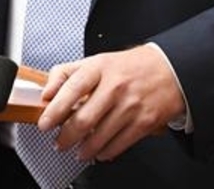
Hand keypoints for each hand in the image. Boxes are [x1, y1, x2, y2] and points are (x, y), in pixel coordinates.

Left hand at [37, 45, 184, 163]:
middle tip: (59, 142)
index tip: (45, 123)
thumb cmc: (129, 67)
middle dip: (66, 137)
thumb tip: (46, 92)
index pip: (72, 88)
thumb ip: (66, 72)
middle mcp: (115, 86)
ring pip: (100, 136)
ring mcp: (131, 105)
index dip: (55, 109)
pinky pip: (119, 144)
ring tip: (78, 151)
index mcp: (100, 67)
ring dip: (84, 150)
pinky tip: (99, 152)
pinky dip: (105, 153)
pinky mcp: (144, 122)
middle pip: (84, 118)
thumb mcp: (96, 60)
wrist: (168, 69)